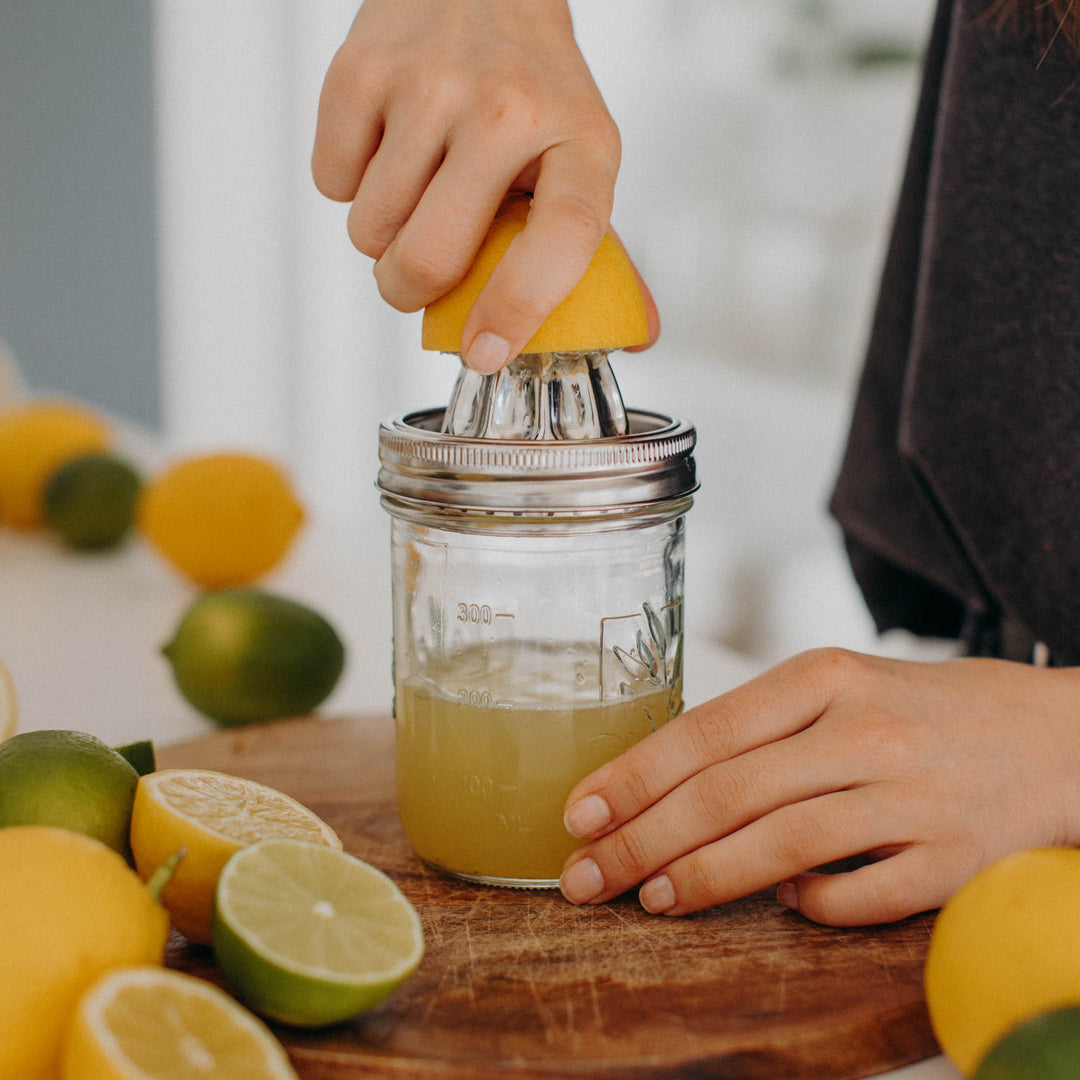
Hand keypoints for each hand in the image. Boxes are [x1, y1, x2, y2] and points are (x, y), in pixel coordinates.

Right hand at [312, 0, 633, 371]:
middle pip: (432, 257)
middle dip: (410, 294)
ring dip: (380, 240)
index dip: (519, 309)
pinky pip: (332, 183)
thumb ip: (595, 248)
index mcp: (581, 140)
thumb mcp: (581, 154)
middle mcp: (509, 107)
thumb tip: (634, 333)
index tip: (486, 351)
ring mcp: (431, 83)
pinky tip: (385, 149)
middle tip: (418, 279)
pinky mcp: (364, 68)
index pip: (560, 241)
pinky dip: (349, 186)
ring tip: (413, 194)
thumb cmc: (533, 84)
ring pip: (371, 231)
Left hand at [559, 647, 1079, 925]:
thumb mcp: (842, 686)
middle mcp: (866, 731)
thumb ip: (764, 728)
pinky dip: (807, 906)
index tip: (580, 811)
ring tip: (649, 898)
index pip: (707, 731)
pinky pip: (858, 897)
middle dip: (642, 840)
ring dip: (702, 878)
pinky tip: (778, 903)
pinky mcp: (954, 861)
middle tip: (587, 875)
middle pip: (728, 794)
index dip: (635, 776)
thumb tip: (670, 786)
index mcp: (826, 676)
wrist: (1056, 735)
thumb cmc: (926, 709)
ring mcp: (913, 797)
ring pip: (782, 847)